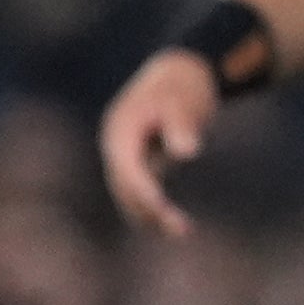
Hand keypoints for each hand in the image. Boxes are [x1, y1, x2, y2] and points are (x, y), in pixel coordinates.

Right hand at [99, 48, 218, 236]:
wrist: (179, 73)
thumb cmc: (184, 87)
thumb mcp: (185, 102)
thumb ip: (183, 124)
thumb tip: (187, 151)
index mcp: (121, 130)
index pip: (127, 166)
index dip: (142, 188)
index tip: (161, 207)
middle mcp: (116, 146)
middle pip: (125, 185)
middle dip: (149, 208)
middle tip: (181, 228)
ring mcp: (125, 155)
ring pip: (130, 193)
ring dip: (151, 214)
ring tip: (183, 231)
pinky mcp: (141, 162)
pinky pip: (141, 190)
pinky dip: (154, 208)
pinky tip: (175, 225)